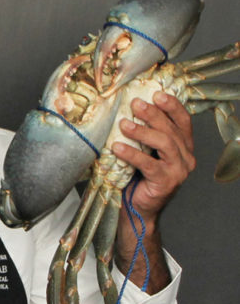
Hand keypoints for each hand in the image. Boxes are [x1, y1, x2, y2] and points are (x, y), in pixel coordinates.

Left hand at [112, 91, 195, 221]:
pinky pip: (149, 164)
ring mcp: (178, 171)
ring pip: (164, 144)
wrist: (138, 209)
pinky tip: (117, 147)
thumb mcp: (144, 152)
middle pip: (171, 130)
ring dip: (143, 132)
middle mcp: (186, 158)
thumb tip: (127, 111)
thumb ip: (144, 136)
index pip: (183, 121)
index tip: (156, 94)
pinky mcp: (166, 182)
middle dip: (153, 115)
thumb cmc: (138, 178)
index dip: (172, 106)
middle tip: (135, 104)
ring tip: (124, 124)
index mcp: (183, 147)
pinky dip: (132, 154)